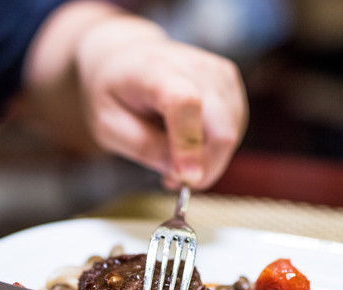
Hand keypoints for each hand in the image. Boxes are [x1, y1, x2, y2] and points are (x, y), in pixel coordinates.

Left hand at [76, 14, 247, 189]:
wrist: (126, 55)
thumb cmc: (115, 92)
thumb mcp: (108, 126)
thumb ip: (144, 148)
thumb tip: (183, 172)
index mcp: (154, 71)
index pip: (184, 105)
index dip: (190, 146)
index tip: (187, 179)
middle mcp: (194, 66)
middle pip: (221, 128)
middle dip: (204, 167)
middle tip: (172, 181)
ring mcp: (218, 71)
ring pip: (231, 134)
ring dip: (208, 160)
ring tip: (173, 160)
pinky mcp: (230, 81)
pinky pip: (234, 128)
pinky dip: (214, 147)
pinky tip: (188, 145)